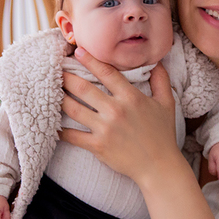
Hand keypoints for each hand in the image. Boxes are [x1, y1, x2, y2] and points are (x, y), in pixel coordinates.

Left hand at [59, 48, 180, 186]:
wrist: (159, 167)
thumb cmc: (162, 134)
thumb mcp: (167, 104)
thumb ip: (161, 80)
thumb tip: (156, 62)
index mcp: (131, 97)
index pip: (106, 72)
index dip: (90, 60)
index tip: (77, 51)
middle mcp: (115, 110)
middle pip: (83, 88)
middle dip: (66, 77)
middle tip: (55, 69)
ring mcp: (105, 129)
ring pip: (74, 109)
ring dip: (60, 98)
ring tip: (50, 90)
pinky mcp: (97, 146)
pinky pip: (72, 136)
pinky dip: (60, 131)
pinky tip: (51, 124)